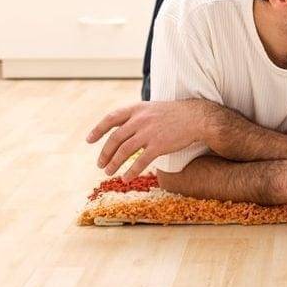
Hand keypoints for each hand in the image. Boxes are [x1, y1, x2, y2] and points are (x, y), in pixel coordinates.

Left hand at [87, 100, 211, 181]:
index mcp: (137, 109)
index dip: (98, 130)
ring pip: (124, 151)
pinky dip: (131, 171)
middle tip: (100, 164)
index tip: (89, 140)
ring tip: (108, 172)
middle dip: (105, 153)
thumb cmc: (174, 114)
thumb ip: (136, 116)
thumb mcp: (152, 109)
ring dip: (114, 163)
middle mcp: (140, 120)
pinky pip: (140, 161)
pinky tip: (126, 177)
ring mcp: (149, 133)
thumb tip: (119, 129)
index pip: (110, 119)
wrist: (197, 118)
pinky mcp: (159, 145)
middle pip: (115, 138)